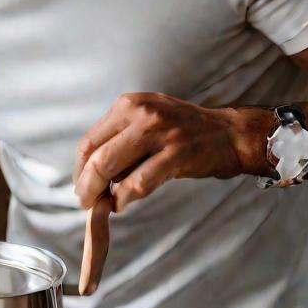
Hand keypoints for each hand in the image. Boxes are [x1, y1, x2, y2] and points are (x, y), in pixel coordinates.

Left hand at [74, 93, 246, 211]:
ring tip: (103, 203)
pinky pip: (137, 183)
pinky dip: (124, 198)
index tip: (81, 183)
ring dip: (100, 193)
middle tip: (85, 200)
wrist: (228, 133)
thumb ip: (118, 138)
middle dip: (85, 184)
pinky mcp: (175, 155)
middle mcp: (141, 114)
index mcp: (128, 105)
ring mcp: (159, 134)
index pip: (89, 140)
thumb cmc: (182, 130)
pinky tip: (122, 203)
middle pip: (95, 155)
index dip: (79, 168)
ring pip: (110, 167)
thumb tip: (88, 170)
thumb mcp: (146, 119)